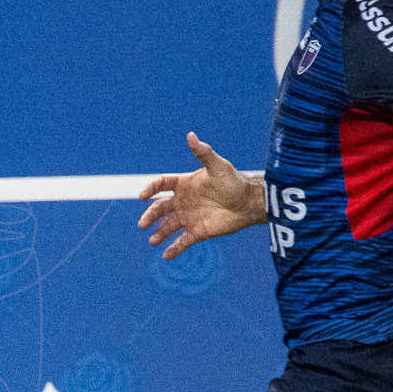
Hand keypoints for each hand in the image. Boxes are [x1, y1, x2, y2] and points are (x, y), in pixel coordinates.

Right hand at [138, 132, 261, 258]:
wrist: (250, 203)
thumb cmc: (234, 182)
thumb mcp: (218, 166)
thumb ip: (203, 153)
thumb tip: (191, 135)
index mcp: (185, 185)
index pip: (161, 185)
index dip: (150, 189)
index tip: (143, 196)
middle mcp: (183, 202)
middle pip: (160, 209)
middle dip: (150, 216)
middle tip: (142, 224)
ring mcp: (189, 218)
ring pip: (168, 227)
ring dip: (159, 234)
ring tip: (152, 241)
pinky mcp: (197, 232)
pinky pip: (182, 242)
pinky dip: (173, 249)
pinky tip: (166, 256)